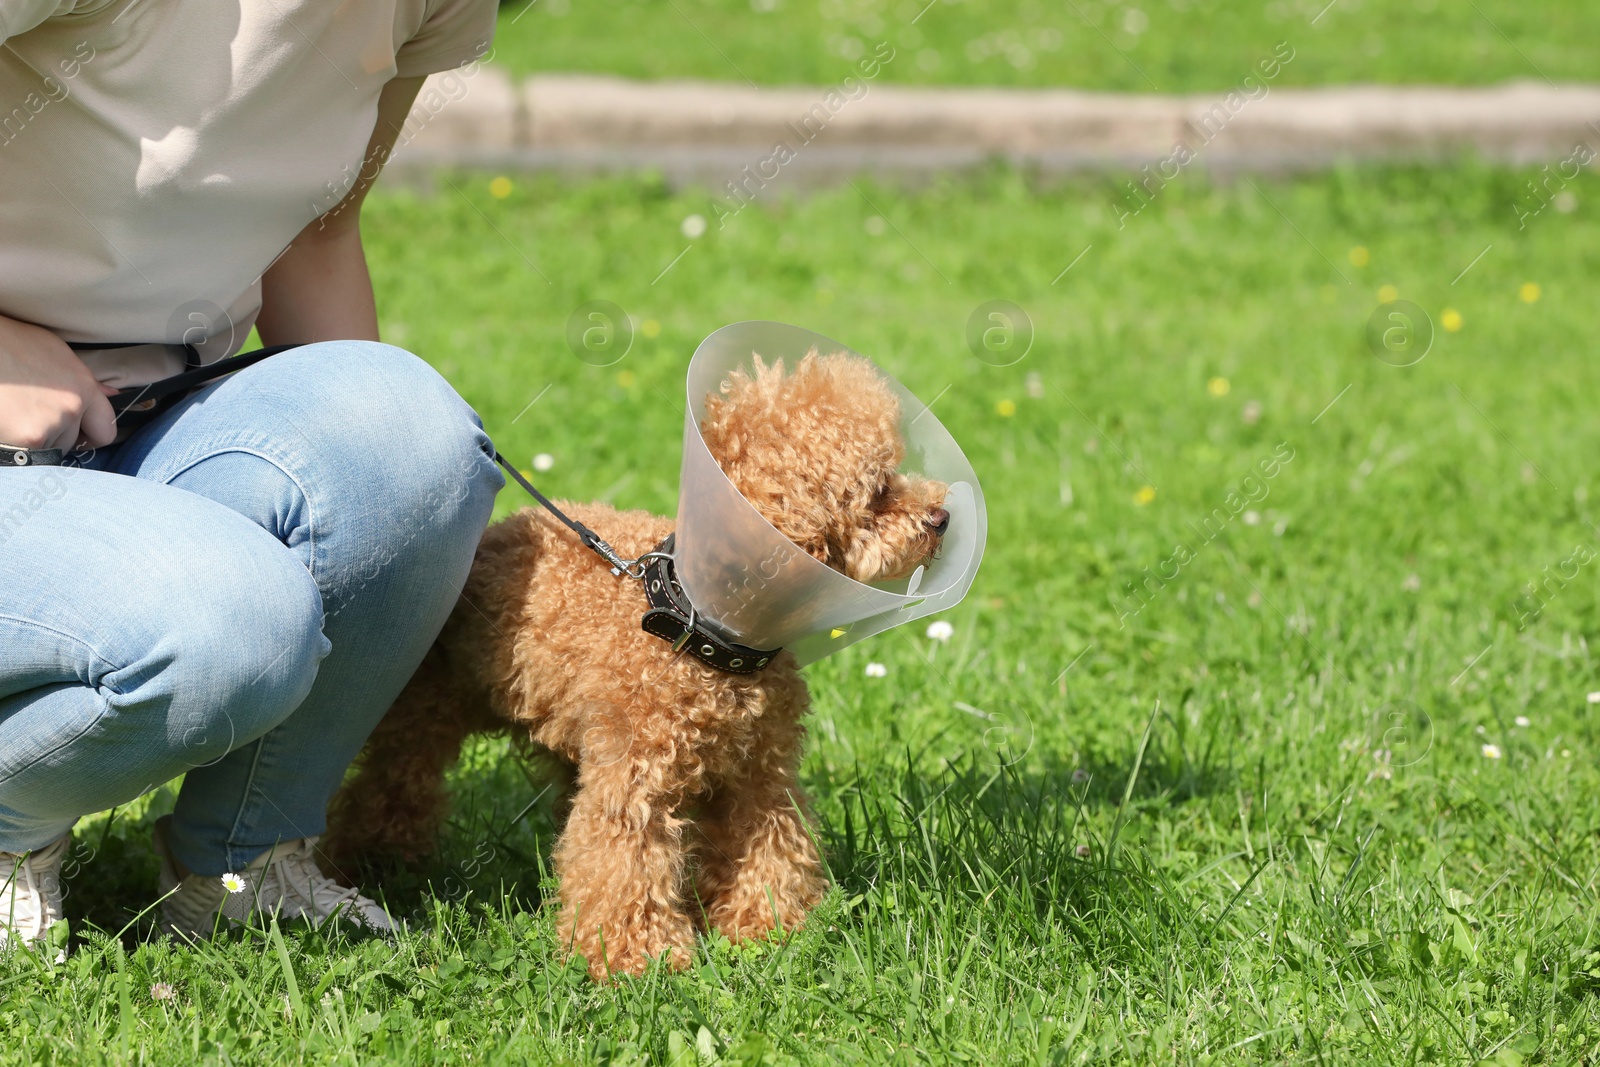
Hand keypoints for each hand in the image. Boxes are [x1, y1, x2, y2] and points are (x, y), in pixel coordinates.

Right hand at [0, 314, 117, 451]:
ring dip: (34, 439)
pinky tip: (6, 423)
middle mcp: (72, 407)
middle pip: (71, 443)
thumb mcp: (53, 351)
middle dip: (55, 436)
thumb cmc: (9, 344)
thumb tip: (113, 394)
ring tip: (14, 412)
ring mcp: (50, 424)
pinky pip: (29, 455)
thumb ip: (83, 379)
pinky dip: (17, 445)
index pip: (105, 430)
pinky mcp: (27, 438)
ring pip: (49, 449)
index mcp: (83, 386)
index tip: (77, 435)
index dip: (90, 436)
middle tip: (31, 416)